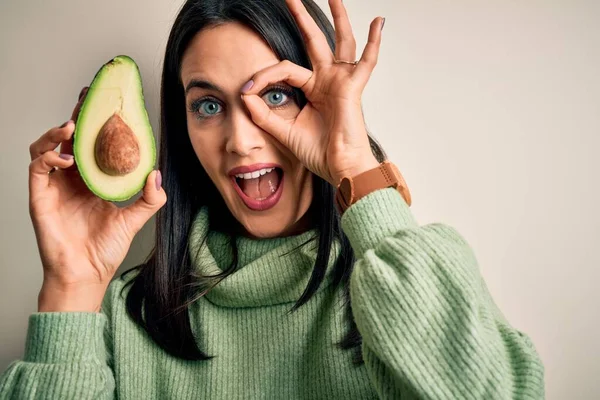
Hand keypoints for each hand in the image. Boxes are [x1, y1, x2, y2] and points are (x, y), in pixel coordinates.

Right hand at [28, 87, 166, 310]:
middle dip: (76, 115)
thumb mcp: (134, 219)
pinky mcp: (40, 197)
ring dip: (57, 132)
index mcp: (92, 180)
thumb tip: (157, 173)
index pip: (92, 143)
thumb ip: (150, 198)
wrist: (87, 273)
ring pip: (46, 146)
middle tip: (87, 97)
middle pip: (68, 138)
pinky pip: (37, 167)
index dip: (96, 123)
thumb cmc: (105, 250)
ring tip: (73, 127)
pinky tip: (66, 157)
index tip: (106, 102)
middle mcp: (71, 179)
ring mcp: (54, 186)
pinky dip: (48, 156)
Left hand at [241, 0, 383, 185]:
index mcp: (312, 90)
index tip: (244, 91)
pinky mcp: (353, 86)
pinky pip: (367, 60)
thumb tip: (245, 95)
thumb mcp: (283, 131)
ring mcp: (342, 80)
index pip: (284, 70)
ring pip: (339, 40)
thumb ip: (264, 114)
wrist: (339, 168)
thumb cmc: (319, 153)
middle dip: (302, 19)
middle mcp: (328, 80)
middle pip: (314, 41)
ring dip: (338, 16)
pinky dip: (375, 41)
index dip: (263, 76)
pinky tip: (378, 21)